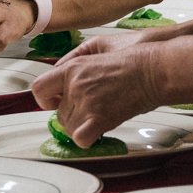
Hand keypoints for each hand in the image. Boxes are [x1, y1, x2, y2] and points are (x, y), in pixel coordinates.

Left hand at [30, 36, 163, 144]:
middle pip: (58, 114)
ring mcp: (86, 101)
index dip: (46, 100)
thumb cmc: (131, 61)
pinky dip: (87, 139)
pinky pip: (80, 138)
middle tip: (90, 111)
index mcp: (71, 68)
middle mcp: (74, 85)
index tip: (56, 103)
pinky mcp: (99, 117)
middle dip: (72, 116)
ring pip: (69, 128)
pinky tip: (96, 132)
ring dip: (81, 127)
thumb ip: (75, 67)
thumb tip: (61, 83)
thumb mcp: (96, 52)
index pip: (39, 89)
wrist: (153, 69)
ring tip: (99, 117)